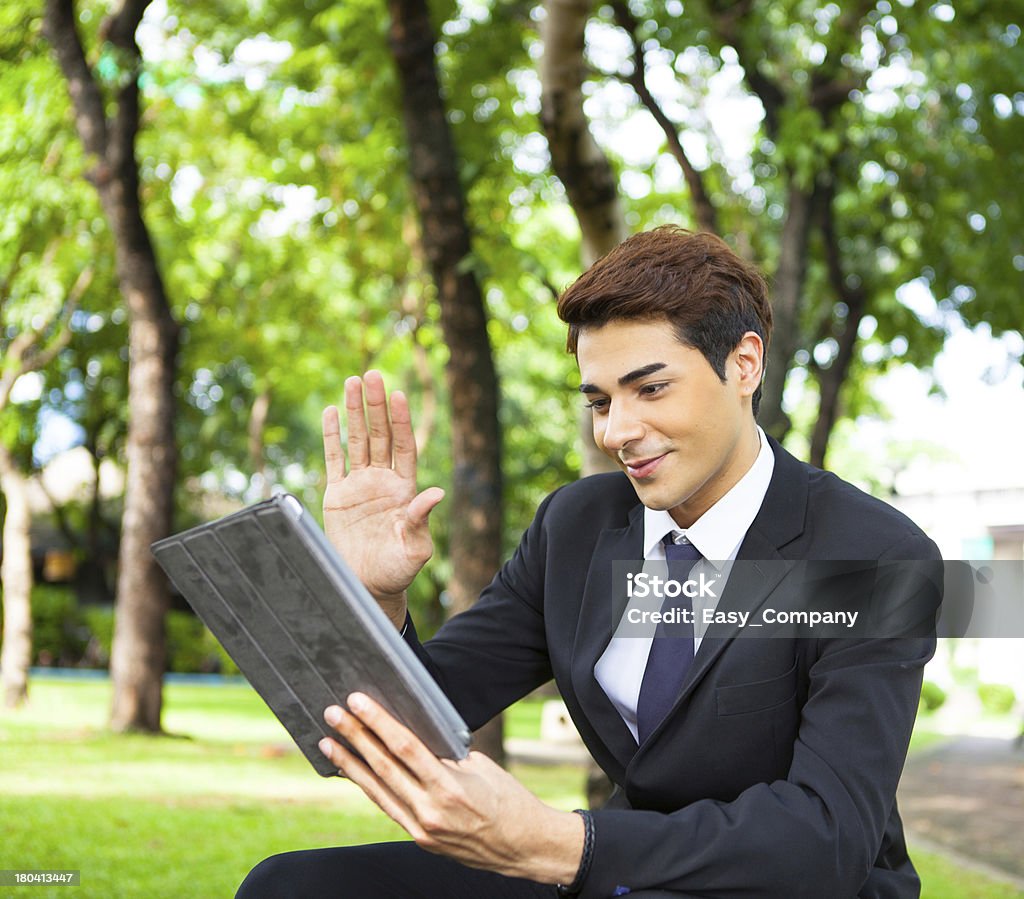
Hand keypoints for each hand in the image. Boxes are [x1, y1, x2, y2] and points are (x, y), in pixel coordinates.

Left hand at [319, 694, 584, 884]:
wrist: (525, 847)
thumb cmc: (509, 800)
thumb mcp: (481, 769)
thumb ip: (446, 755)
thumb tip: (415, 735)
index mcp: (450, 787)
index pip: (405, 748)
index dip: (378, 723)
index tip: (358, 702)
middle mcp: (431, 811)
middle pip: (383, 767)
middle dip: (355, 737)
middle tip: (332, 714)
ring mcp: (422, 829)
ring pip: (377, 791)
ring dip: (351, 764)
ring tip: (329, 743)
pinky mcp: (421, 839)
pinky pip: (389, 807)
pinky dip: (369, 787)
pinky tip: (354, 772)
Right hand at [322, 371, 443, 627]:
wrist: (369, 586)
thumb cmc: (398, 569)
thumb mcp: (415, 547)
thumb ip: (421, 519)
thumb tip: (436, 492)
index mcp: (405, 489)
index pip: (404, 446)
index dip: (401, 421)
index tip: (399, 395)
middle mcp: (383, 480)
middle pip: (380, 435)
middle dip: (377, 405)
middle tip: (374, 374)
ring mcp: (360, 485)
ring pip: (357, 440)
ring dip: (356, 411)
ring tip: (353, 381)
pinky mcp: (338, 495)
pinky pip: (335, 459)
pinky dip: (332, 435)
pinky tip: (332, 410)